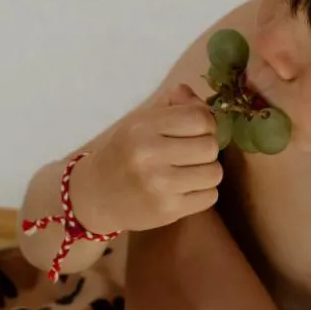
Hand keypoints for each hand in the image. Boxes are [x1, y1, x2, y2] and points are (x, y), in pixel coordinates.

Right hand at [71, 84, 222, 235]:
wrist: (96, 195)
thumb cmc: (122, 154)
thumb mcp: (139, 123)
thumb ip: (172, 106)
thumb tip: (199, 98)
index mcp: (143, 129)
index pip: (199, 118)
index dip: (207, 124)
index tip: (197, 132)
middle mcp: (150, 156)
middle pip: (210, 147)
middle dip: (206, 149)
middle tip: (192, 155)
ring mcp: (159, 186)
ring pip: (214, 173)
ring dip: (207, 172)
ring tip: (190, 173)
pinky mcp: (168, 210)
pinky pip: (209, 197)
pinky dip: (203, 193)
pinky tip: (186, 190)